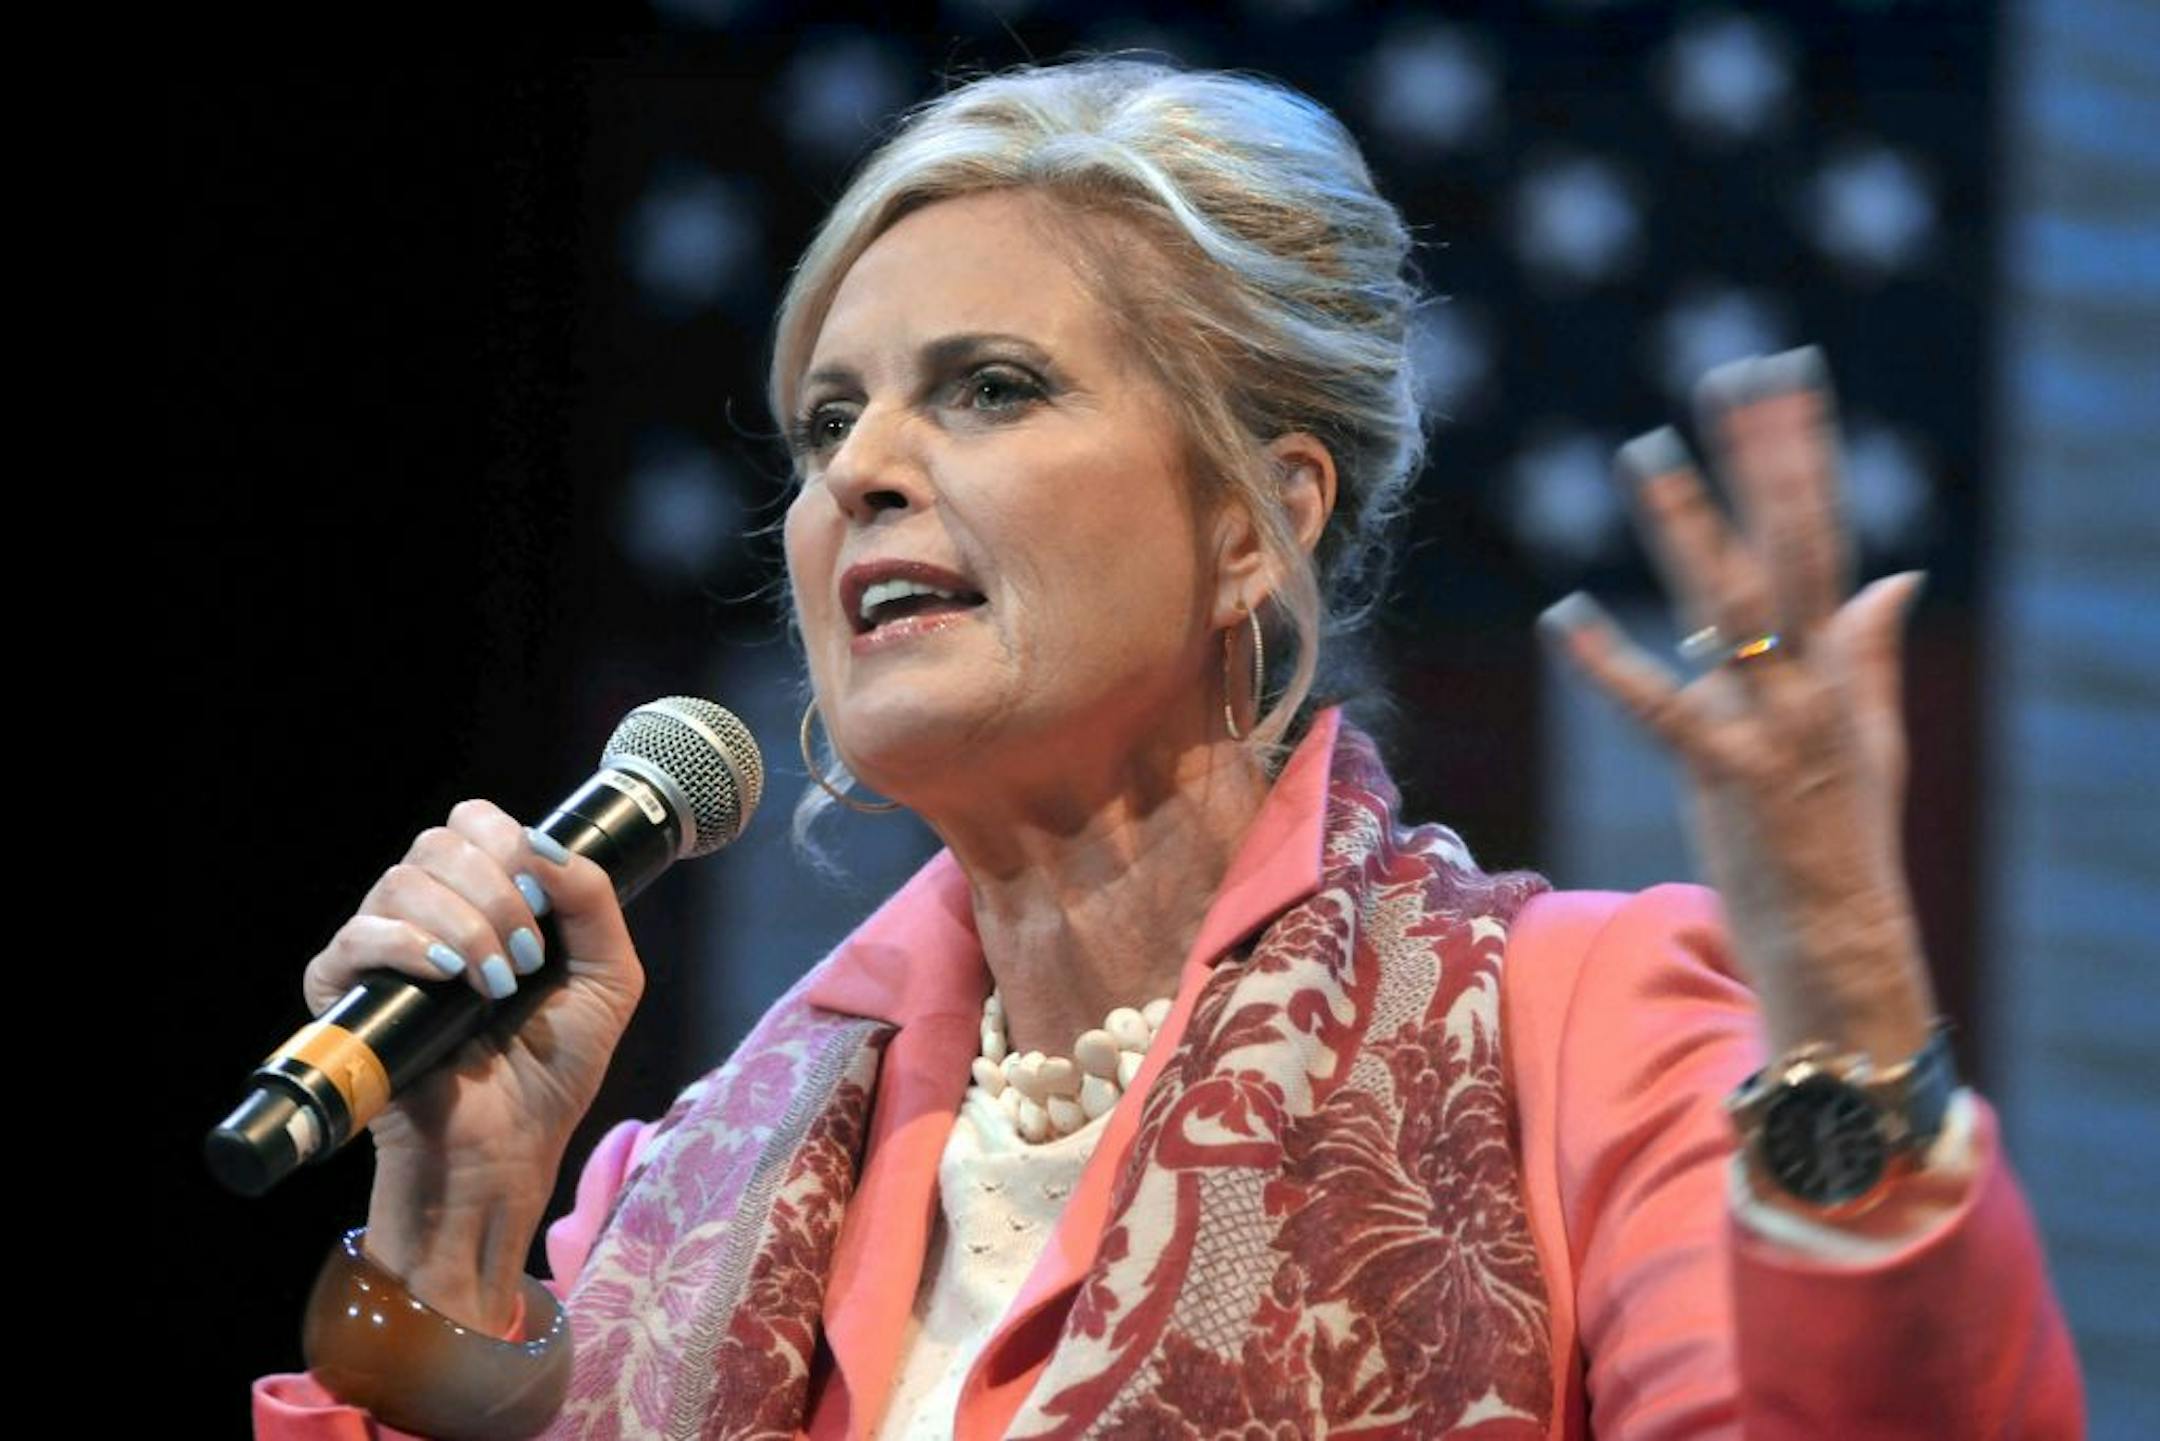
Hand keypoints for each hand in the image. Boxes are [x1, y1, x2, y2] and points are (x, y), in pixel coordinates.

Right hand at [303, 799, 642, 1328]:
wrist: (511, 1149)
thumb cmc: (556, 1069)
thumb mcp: (608, 976)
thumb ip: (592, 899)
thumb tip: (541, 840)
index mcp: (486, 900)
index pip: (474, 822)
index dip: (509, 845)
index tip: (544, 909)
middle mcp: (430, 914)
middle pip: (438, 842)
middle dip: (495, 892)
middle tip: (525, 960)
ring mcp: (385, 952)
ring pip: (401, 882)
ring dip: (464, 925)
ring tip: (495, 985)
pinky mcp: (346, 994)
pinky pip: (356, 936)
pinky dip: (407, 944)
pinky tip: (447, 975)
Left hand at [1537, 347, 1936, 1063]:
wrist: (1842, 947)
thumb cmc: (1843, 844)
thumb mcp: (1870, 738)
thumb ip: (1869, 652)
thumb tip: (1896, 573)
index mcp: (1839, 667)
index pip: (1824, 536)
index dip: (1800, 455)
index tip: (1783, 380)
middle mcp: (1812, 684)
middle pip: (1788, 549)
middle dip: (1763, 460)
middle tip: (1734, 375)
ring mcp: (1774, 729)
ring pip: (1729, 608)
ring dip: (1689, 528)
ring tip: (1644, 453)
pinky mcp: (1726, 780)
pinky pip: (1663, 709)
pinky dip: (1613, 663)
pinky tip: (1565, 615)